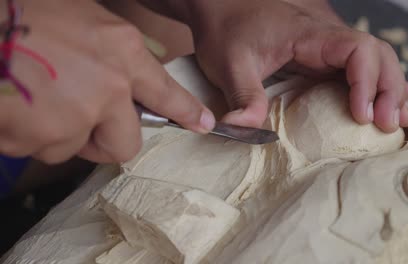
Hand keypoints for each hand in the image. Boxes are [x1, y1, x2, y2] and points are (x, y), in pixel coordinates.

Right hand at [0, 0, 214, 163]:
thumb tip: (119, 76)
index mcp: (121, 50)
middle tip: (79, 126)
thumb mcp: (81, 17)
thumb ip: (108, 52)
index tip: (202, 124)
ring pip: (73, 147)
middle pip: (126, 144)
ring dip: (52, 133)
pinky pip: (38, 149)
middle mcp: (109, 86)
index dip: (186, 112)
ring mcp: (80, 114)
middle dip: (102, 142)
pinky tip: (13, 106)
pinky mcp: (48, 137)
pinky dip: (25, 135)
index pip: (167, 93)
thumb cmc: (23, 13)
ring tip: (30, 98)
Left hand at [161, 0, 407, 131]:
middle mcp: (325, 36)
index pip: (357, 49)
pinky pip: (359, 67)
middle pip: (377, 54)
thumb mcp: (230, 64)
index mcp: (308, 34)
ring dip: (389, 88)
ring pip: (374, 59)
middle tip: (386, 125)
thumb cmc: (227, 30)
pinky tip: (382, 106)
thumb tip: (243, 128)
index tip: (361, 114)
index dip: (367, 81)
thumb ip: (242, 95)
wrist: (223, 8)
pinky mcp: (322, 56)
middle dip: (388, 88)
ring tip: (394, 121)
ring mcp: (327, 45)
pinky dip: (376, 86)